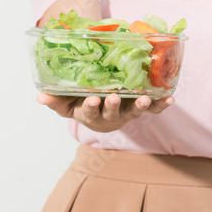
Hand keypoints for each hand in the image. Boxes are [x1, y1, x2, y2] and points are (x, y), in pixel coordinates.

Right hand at [36, 91, 174, 132]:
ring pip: (134, 111)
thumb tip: (40, 95)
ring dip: (139, 105)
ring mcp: (126, 112)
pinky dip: (162, 105)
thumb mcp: (66, 104)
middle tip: (113, 98)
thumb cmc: (80, 103)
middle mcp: (109, 115)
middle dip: (112, 106)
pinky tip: (170, 99)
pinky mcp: (140, 107)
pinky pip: (153, 109)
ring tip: (145, 98)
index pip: (88, 111)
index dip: (91, 106)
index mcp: (90, 113)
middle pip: (111, 113)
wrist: (100, 109)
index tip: (92, 99)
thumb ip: (55, 100)